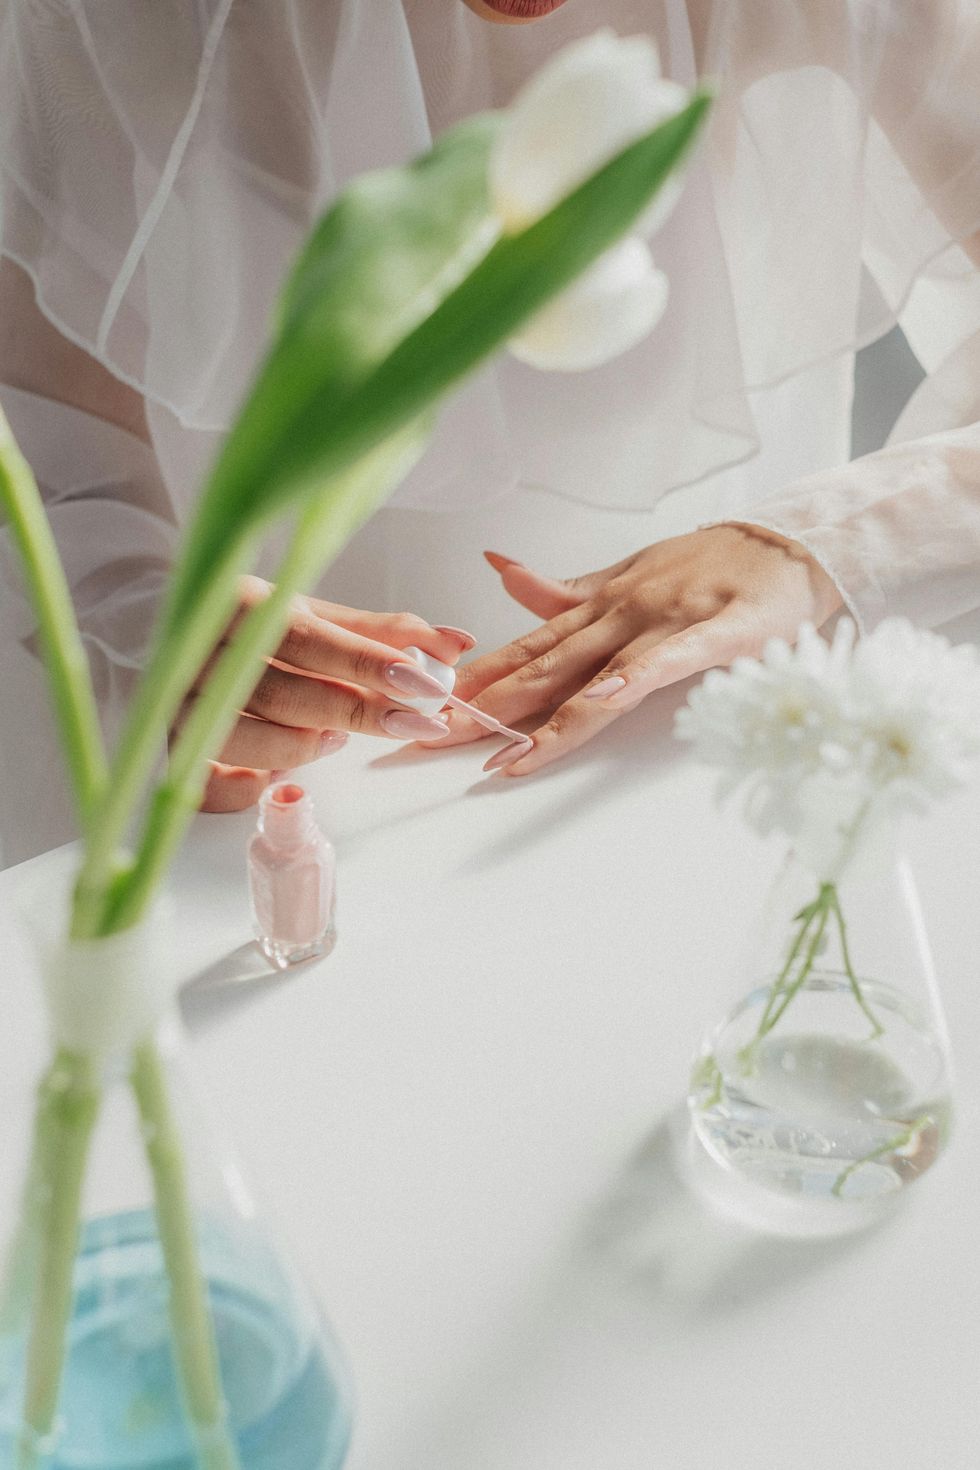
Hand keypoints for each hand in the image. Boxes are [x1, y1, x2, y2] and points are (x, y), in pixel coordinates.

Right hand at [173, 576, 474, 811]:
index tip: (423, 682)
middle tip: (414, 722)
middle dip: (356, 711)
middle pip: (283, 692)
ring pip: (244, 737)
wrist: (167, 624)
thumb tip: (457, 644)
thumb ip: (383, 632)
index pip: (308, 639)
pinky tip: (276, 782)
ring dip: (303, 745)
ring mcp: (178, 699)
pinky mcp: (172, 743)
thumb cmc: (254, 624)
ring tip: (336, 737)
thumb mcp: (313, 615)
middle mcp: (199, 651)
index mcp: (237, 603)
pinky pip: (209, 782)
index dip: (367, 663)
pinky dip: (247, 788)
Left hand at [434, 525, 842, 774]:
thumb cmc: (710, 565)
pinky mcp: (715, 635)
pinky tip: (599, 702)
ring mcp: (664, 624)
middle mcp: (619, 614)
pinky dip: (631, 681)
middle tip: (433, 739)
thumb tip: (500, 571)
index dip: (475, 677)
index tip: (425, 703)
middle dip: (486, 707)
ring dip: (545, 715)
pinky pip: (667, 663)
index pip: (525, 646)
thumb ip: (565, 589)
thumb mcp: (628, 572)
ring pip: (595, 675)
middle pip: (543, 668)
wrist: (787, 544)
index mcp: (597, 605)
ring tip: (501, 752)